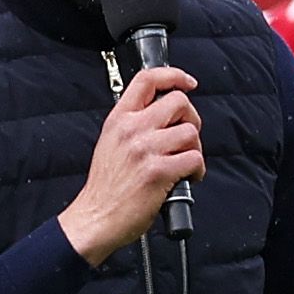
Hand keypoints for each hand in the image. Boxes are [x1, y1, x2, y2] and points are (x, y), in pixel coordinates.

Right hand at [59, 64, 204, 263]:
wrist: (96, 218)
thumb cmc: (105, 187)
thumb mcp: (110, 143)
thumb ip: (132, 124)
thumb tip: (164, 114)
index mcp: (119, 119)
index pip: (147, 80)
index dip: (173, 75)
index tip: (187, 82)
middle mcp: (131, 129)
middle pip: (178, 102)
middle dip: (191, 118)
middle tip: (186, 136)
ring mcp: (145, 149)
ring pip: (190, 131)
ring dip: (195, 148)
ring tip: (185, 162)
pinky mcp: (158, 172)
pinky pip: (194, 158)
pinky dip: (197, 170)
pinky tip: (187, 178)